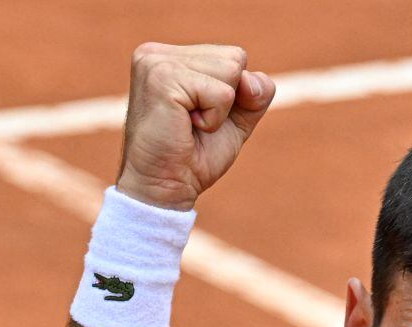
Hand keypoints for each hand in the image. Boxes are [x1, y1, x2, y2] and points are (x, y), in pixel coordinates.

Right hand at [116, 43, 275, 210]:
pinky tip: (186, 127)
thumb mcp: (236, 119)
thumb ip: (255, 94)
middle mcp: (158, 53)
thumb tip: (251, 80)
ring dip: (220, 110)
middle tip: (194, 123)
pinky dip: (214, 119)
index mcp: (170, 56)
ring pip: (232, 71)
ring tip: (189, 124)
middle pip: (236, 59)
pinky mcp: (163, 79)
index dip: (235, 95)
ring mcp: (156, 62)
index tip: (200, 117)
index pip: (234, 57)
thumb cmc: (195, 156)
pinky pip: (222, 93)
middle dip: (228, 100)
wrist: (165, 189)